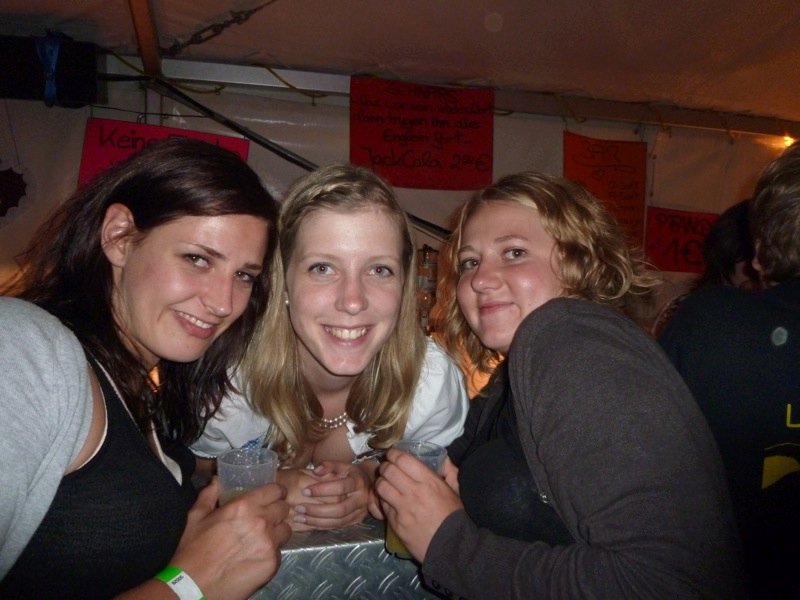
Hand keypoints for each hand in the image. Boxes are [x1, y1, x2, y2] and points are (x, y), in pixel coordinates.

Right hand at [167, 477, 291, 599]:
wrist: (193, 587)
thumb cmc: (192, 551)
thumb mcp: (196, 517)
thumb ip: (209, 495)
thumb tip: (217, 480)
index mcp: (244, 506)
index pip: (275, 490)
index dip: (276, 492)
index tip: (273, 495)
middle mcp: (261, 522)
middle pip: (284, 508)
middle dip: (277, 510)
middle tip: (267, 517)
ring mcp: (269, 543)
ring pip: (286, 529)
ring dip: (277, 530)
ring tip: (264, 537)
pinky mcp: (272, 563)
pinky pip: (280, 551)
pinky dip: (272, 551)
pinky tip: (257, 555)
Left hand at [293, 460, 374, 529]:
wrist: (369, 485)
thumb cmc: (352, 474)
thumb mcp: (343, 465)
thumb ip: (329, 465)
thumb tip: (315, 470)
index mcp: (358, 482)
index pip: (340, 487)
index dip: (322, 490)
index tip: (305, 490)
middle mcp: (361, 499)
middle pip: (339, 509)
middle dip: (317, 510)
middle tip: (299, 508)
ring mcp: (359, 513)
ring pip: (338, 521)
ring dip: (316, 521)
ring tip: (299, 517)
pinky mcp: (355, 521)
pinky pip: (337, 526)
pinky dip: (321, 526)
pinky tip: (308, 523)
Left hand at [375, 448, 462, 562]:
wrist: (452, 547)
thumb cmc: (454, 517)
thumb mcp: (456, 490)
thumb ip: (449, 471)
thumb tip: (443, 459)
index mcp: (429, 481)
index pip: (402, 459)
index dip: (394, 454)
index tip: (393, 454)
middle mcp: (413, 492)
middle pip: (388, 471)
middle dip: (385, 466)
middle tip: (388, 468)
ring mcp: (402, 508)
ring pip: (381, 487)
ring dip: (382, 482)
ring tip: (386, 484)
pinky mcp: (395, 523)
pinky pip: (383, 506)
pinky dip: (383, 500)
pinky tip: (389, 501)